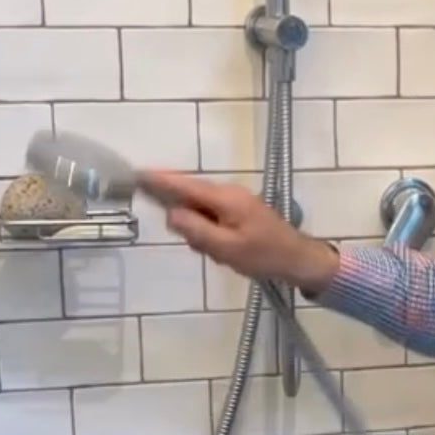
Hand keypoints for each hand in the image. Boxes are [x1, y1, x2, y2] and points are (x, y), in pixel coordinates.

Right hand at [138, 170, 337, 292]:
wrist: (299, 261)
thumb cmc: (264, 256)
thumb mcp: (226, 248)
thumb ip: (196, 230)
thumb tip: (171, 213)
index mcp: (224, 198)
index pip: (184, 185)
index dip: (159, 181)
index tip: (135, 174)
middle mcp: (228, 193)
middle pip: (190, 200)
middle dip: (188, 224)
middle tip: (205, 248)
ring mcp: (235, 202)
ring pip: (201, 214)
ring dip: (203, 235)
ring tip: (222, 254)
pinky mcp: (239, 212)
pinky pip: (214, 220)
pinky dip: (213, 237)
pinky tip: (227, 253)